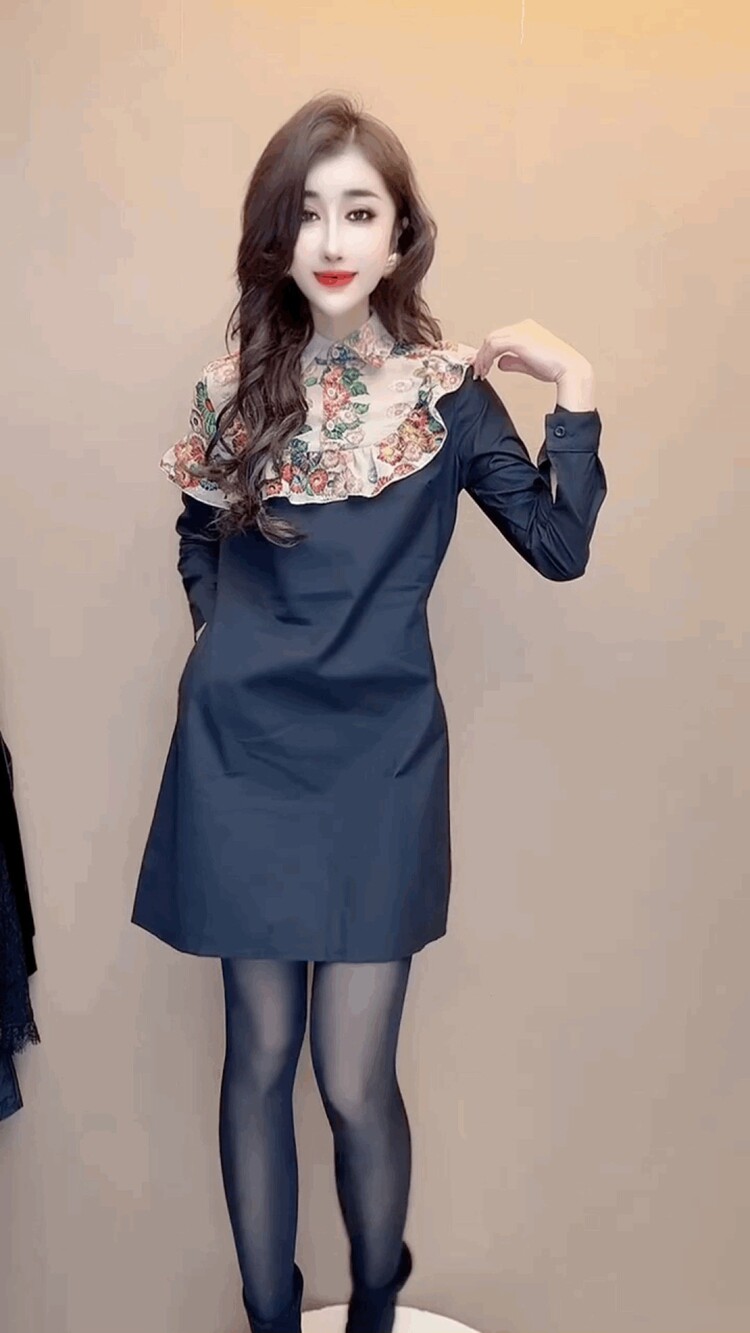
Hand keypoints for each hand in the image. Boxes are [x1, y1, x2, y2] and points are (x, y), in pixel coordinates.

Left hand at [471, 317, 592, 384]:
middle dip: (482, 355)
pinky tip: (486, 369)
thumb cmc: (555, 367)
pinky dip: (486, 358)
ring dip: (482, 357)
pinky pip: (494, 346)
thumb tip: (500, 363)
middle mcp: (523, 327)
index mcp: (527, 329)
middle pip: (493, 337)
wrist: (568, 368)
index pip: (500, 337)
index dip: (487, 351)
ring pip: (491, 340)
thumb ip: (513, 361)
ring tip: (481, 372)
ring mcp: (521, 331)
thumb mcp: (528, 364)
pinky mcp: (519, 339)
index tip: (482, 365)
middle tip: (477, 370)